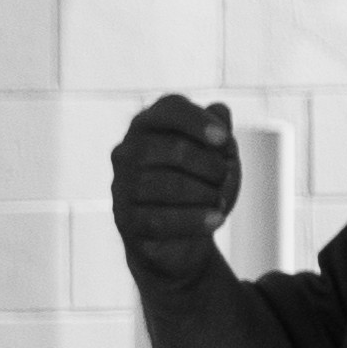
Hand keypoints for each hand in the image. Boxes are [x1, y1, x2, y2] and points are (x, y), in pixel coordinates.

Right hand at [107, 92, 243, 271]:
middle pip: (173, 150)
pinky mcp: (124, 219)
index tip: (224, 140)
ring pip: (167, 185)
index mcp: (148, 126)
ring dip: (205, 194)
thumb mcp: (217, 157)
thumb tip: (219, 110)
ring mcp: (121, 186)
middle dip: (210, 166)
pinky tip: (216, 219)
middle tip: (225, 177)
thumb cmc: (199, 186)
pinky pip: (160, 219)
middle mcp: (127, 152)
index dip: (197, 122)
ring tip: (219, 200)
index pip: (169, 110)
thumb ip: (219, 132)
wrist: (180, 237)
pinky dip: (195, 220)